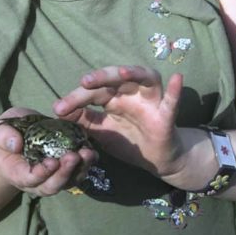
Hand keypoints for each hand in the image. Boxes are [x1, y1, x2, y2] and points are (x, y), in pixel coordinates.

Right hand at [0, 108, 96, 196]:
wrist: (19, 136)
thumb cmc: (8, 134)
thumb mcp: (1, 131)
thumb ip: (4, 136)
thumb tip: (16, 144)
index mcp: (17, 174)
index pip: (30, 179)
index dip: (41, 173)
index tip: (52, 162)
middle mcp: (36, 182)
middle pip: (52, 186)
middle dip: (64, 174)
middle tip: (73, 157)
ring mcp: (53, 178)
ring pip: (68, 182)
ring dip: (80, 170)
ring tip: (88, 154)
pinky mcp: (66, 170)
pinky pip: (78, 173)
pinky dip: (87, 165)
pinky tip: (93, 152)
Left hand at [53, 66, 186, 179]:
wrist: (155, 161)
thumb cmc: (128, 140)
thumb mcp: (102, 131)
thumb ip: (83, 120)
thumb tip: (59, 109)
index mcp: (115, 97)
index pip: (94, 91)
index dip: (76, 98)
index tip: (58, 108)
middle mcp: (132, 93)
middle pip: (117, 79)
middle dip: (102, 77)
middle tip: (84, 82)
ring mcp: (151, 102)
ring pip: (145, 78)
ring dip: (134, 73)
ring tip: (122, 73)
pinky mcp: (166, 117)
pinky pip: (172, 102)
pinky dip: (175, 91)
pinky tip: (177, 78)